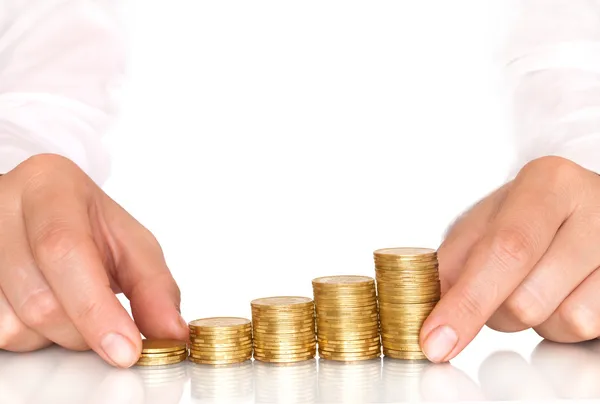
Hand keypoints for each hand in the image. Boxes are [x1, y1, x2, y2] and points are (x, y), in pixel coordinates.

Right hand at [0, 154, 186, 366]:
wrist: (50, 213)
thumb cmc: (91, 225)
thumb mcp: (132, 244)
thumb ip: (155, 287)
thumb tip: (171, 332)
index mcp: (50, 185)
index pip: (64, 249)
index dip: (95, 308)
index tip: (125, 348)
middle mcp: (2, 206)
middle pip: (40, 300)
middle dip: (84, 330)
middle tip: (108, 325)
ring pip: (14, 325)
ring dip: (56, 334)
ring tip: (72, 300)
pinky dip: (31, 334)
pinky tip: (46, 304)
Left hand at [420, 156, 599, 361]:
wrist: (582, 210)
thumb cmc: (529, 219)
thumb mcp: (485, 224)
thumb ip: (452, 262)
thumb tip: (430, 306)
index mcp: (548, 182)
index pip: (505, 249)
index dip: (467, 301)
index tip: (436, 338)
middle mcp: (594, 206)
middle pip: (527, 297)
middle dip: (494, 312)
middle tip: (491, 294)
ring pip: (563, 320)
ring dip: (533, 319)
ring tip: (535, 285)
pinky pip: (587, 328)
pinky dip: (561, 324)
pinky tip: (561, 295)